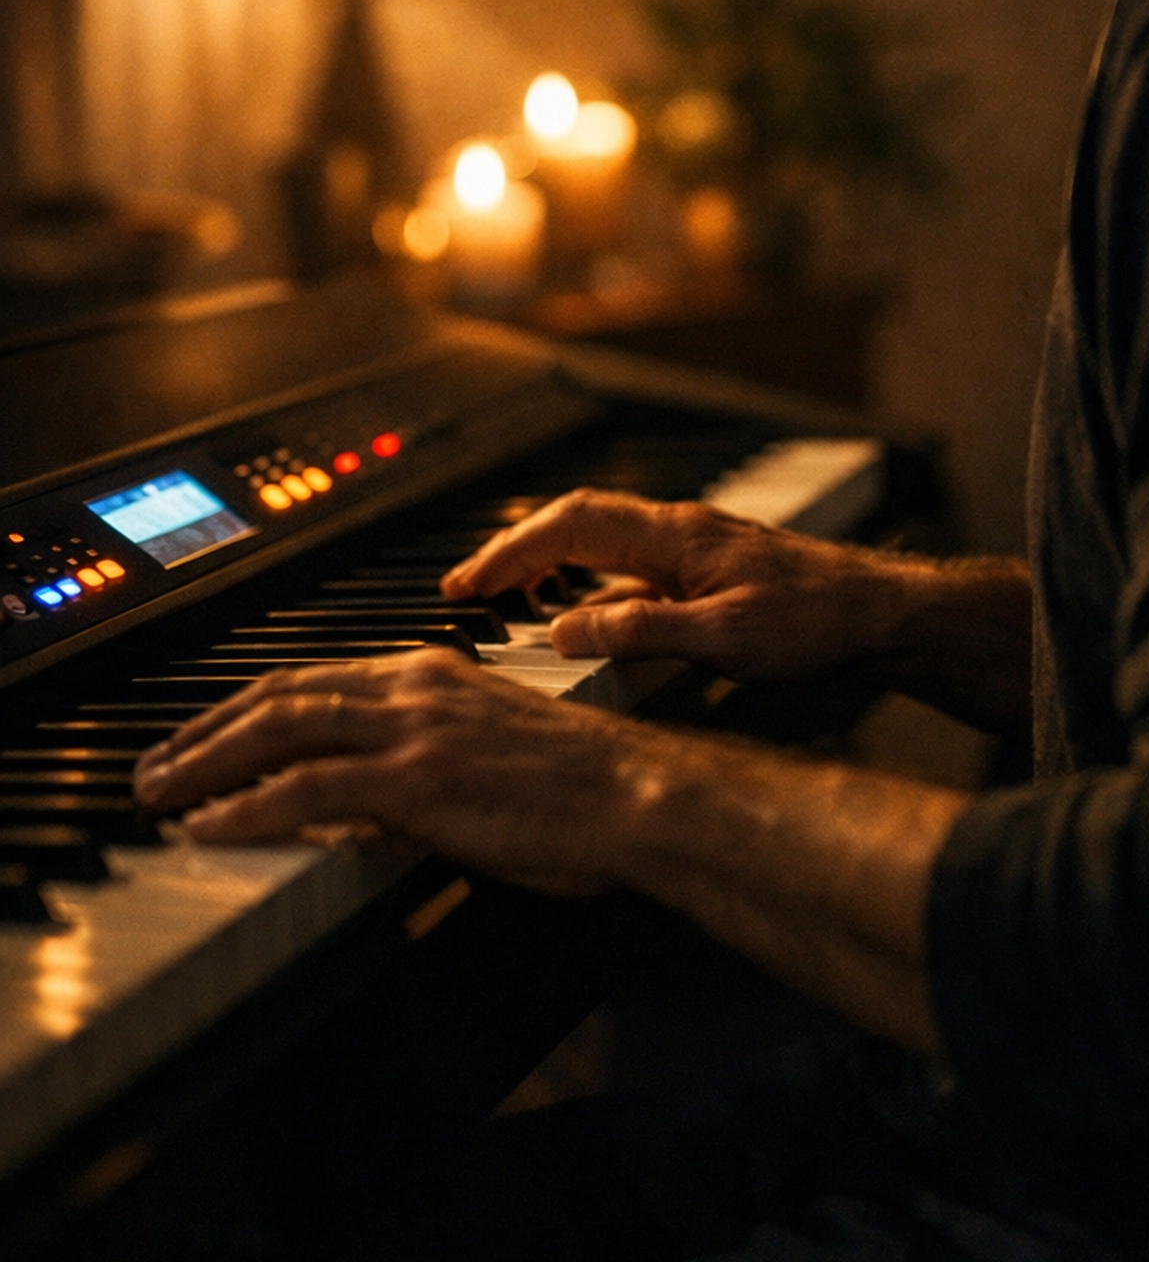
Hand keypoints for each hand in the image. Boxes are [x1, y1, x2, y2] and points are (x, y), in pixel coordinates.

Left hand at [133, 648, 640, 891]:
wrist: (641, 794)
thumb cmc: (588, 787)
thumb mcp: (495, 751)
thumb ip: (433, 756)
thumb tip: (378, 796)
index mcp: (435, 673)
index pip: (317, 678)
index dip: (248, 705)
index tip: (205, 734)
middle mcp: (416, 686)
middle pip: (283, 694)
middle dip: (206, 729)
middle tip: (156, 763)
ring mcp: (415, 728)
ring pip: (280, 729)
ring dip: (206, 763)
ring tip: (160, 792)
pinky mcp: (418, 777)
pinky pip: (309, 786)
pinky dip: (247, 805)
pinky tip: (211, 825)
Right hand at [441, 493, 914, 680]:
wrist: (885, 616)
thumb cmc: (818, 623)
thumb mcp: (725, 640)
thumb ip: (641, 633)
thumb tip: (562, 632)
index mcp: (675, 536)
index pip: (569, 526)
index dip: (509, 554)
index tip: (465, 586)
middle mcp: (680, 532)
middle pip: (577, 524)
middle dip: (516, 552)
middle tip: (468, 590)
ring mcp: (696, 551)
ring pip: (604, 545)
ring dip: (551, 566)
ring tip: (510, 603)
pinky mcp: (711, 574)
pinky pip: (632, 570)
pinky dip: (592, 589)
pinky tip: (586, 622)